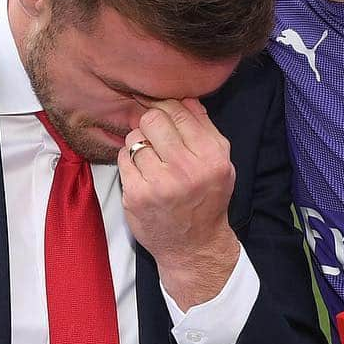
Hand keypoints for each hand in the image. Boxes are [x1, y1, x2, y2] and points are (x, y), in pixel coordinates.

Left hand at [118, 98, 239, 311]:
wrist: (193, 246)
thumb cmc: (207, 199)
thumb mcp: (220, 162)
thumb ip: (205, 127)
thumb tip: (185, 97)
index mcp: (211, 158)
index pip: (180, 113)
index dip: (168, 106)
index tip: (163, 110)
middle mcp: (186, 171)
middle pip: (153, 120)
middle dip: (151, 122)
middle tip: (155, 133)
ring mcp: (158, 185)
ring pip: (135, 139)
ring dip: (140, 143)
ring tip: (151, 158)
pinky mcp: (135, 196)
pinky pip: (123, 159)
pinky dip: (130, 161)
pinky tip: (142, 173)